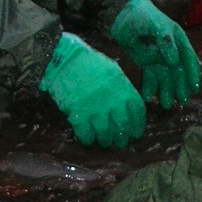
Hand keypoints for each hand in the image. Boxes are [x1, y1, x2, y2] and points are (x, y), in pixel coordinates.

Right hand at [38, 32, 145, 147]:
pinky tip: (87, 138)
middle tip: (119, 141)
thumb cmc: (88, 62)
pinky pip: (86, 135)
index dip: (138, 126)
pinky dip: (88, 139)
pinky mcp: (78, 116)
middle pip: (122, 127)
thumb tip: (128, 105)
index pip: (137, 112)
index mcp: (123, 88)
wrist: (64, 60)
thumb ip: (122, 87)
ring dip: (105, 140)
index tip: (135, 133)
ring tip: (103, 140)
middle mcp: (112, 101)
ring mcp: (95, 110)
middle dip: (122, 137)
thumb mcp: (113, 70)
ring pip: (105, 135)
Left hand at [110, 0, 199, 107]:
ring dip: (166, 91)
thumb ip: (166, 43)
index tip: (194, 87)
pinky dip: (150, 88)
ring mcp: (159, 59)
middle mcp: (172, 52)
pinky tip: (147, 97)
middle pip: (178, 73)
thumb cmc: (143, 17)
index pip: (189, 60)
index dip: (192, 74)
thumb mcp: (157, 26)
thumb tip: (174, 62)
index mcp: (179, 41)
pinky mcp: (147, 64)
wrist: (123, 17)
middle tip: (181, 101)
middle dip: (180, 87)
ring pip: (165, 78)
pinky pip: (150, 78)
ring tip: (165, 104)